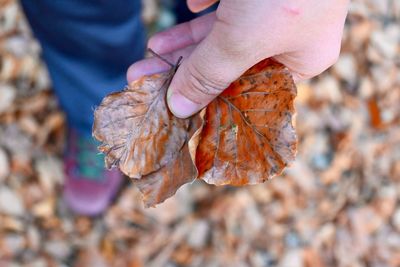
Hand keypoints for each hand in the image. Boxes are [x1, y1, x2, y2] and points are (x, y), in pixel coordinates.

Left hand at [127, 0, 348, 117]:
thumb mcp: (241, 39)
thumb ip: (207, 74)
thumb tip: (179, 108)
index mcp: (300, 59)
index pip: (247, 91)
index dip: (209, 99)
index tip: (174, 102)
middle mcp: (290, 34)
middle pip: (229, 60)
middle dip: (186, 67)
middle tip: (145, 76)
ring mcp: (275, 5)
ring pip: (224, 31)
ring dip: (186, 38)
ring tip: (152, 48)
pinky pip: (229, 2)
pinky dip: (205, 4)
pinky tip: (189, 6)